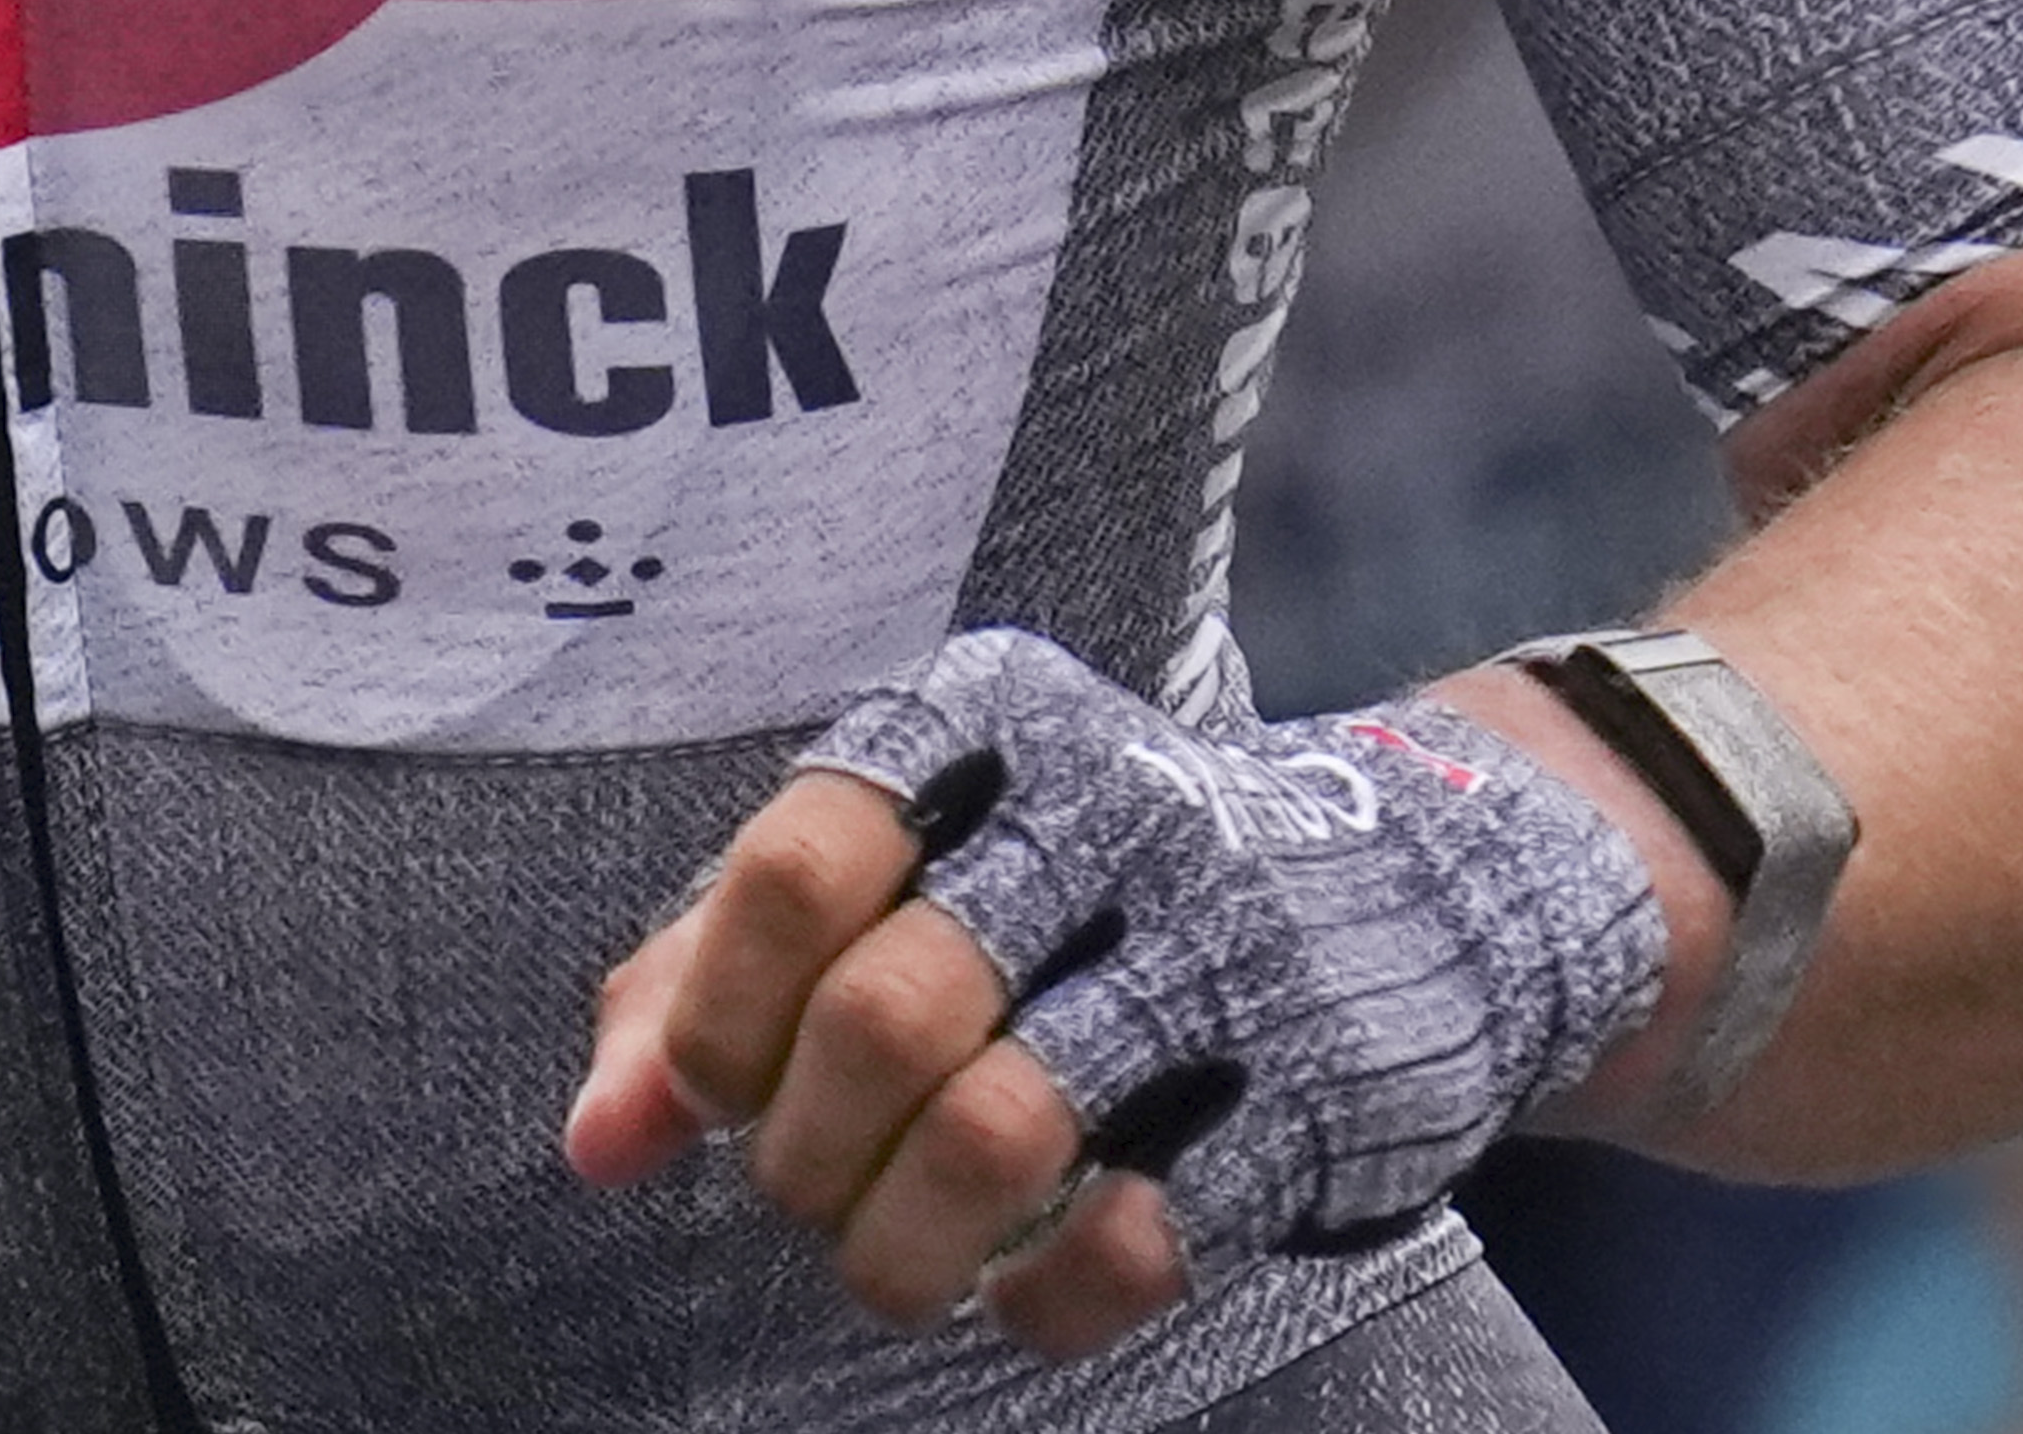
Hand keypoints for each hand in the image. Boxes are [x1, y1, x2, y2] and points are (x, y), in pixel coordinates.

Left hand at [570, 627, 1663, 1361]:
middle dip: (804, 1148)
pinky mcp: (1311, 1097)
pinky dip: (1040, 1299)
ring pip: (999, 1131)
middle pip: (884, 1012)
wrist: (1425, 883)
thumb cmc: (1096, 878)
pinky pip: (1137, 1238)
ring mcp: (1225, 954)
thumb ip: (729, 966)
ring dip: (898, 1242)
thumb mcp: (920, 855)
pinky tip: (1012, 1294)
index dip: (721, 1010)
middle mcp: (1111, 813)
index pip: (801, 859)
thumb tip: (596, 1137)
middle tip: (802, 1188)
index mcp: (989, 722)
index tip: (716, 1092)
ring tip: (880, 1265)